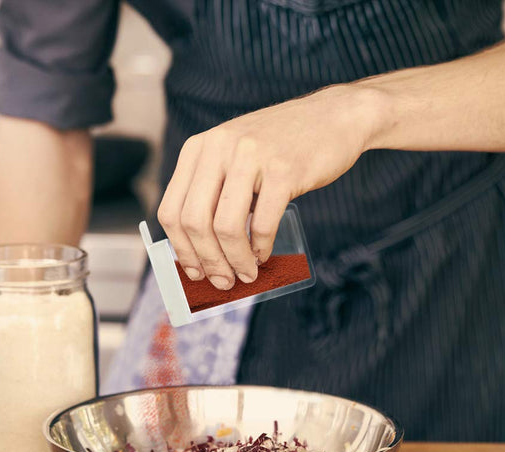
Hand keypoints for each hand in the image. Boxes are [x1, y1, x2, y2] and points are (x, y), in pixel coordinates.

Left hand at [158, 85, 378, 288]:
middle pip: (194, 222)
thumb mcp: (235, 157)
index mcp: (199, 149)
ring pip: (226, 227)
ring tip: (245, 274)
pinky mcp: (283, 169)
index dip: (181, 249)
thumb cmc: (280, 148)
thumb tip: (201, 252)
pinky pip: (262, 223)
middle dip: (207, 261)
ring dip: (234, 261)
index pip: (172, 210)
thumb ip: (214, 193)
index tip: (195, 271)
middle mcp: (218, 148)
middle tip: (222, 281)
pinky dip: (260, 248)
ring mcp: (250, 157)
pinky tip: (263, 255)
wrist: (333, 117)